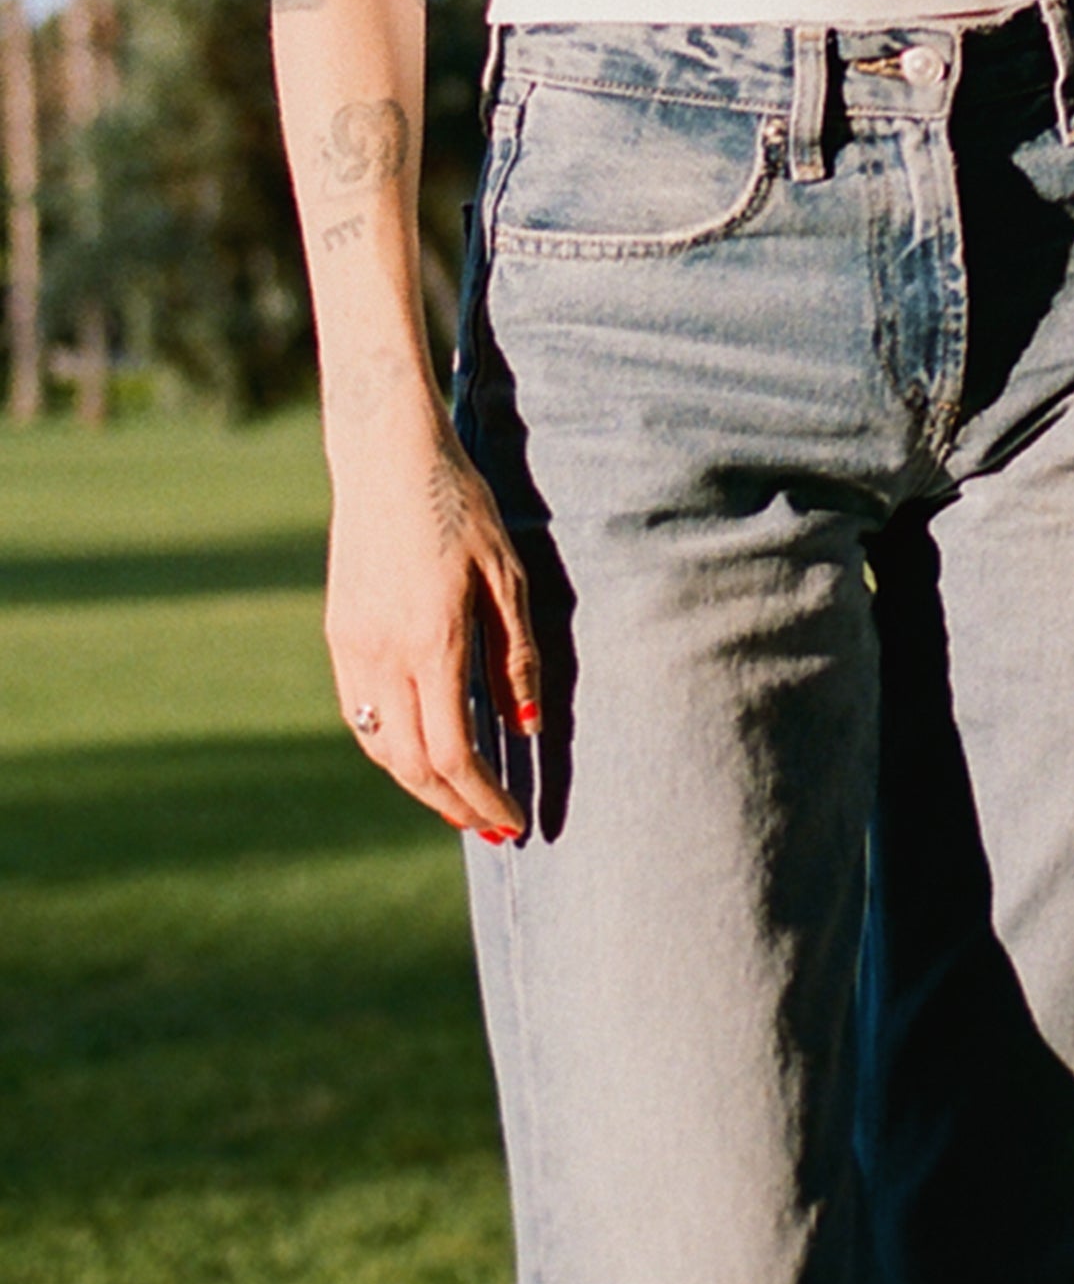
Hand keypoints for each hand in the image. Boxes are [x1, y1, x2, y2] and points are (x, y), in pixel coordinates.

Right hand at [325, 391, 540, 840]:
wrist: (385, 456)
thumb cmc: (459, 505)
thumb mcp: (507, 574)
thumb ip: (515, 655)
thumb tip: (524, 728)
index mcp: (431, 642)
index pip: (453, 752)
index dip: (483, 796)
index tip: (513, 819)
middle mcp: (382, 654)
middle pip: (412, 764)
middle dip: (453, 805)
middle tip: (489, 827)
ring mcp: (352, 646)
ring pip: (381, 745)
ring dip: (419, 784)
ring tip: (458, 798)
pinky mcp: (339, 633)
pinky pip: (361, 713)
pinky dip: (392, 746)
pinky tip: (421, 749)